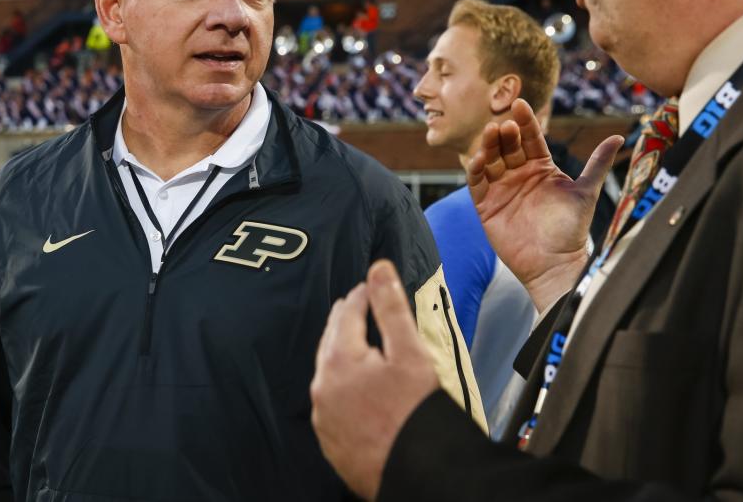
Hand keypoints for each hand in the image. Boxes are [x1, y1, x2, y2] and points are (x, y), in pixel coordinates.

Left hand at [311, 260, 439, 500]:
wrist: (420, 475)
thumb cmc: (416, 414)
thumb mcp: (409, 352)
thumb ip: (390, 306)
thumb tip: (378, 268)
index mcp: (337, 361)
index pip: (345, 313)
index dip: (361, 295)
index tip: (371, 286)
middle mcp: (322, 388)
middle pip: (332, 341)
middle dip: (347, 321)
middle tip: (363, 308)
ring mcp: (323, 417)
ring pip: (329, 372)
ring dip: (344, 354)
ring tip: (362, 343)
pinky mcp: (331, 440)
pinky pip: (333, 401)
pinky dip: (345, 386)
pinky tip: (361, 386)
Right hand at [467, 99, 622, 311]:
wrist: (554, 263)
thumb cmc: (571, 229)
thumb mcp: (586, 191)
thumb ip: (598, 163)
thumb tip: (619, 137)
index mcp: (542, 168)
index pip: (531, 139)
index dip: (525, 122)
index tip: (521, 105)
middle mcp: (520, 175)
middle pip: (508, 147)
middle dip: (505, 133)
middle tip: (504, 124)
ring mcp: (502, 189)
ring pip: (491, 160)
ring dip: (489, 146)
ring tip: (491, 134)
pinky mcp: (486, 206)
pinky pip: (477, 183)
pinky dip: (476, 170)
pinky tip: (479, 159)